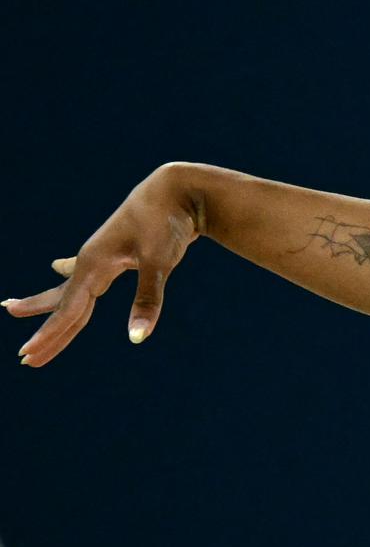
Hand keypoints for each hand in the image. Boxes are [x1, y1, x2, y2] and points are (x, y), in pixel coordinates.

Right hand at [8, 164, 204, 366]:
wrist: (176, 190)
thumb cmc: (166, 222)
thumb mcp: (159, 261)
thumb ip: (147, 299)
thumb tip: (137, 338)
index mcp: (94, 265)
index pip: (68, 310)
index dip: (49, 336)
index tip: (27, 355)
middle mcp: (91, 260)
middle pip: (64, 305)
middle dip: (46, 332)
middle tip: (24, 357)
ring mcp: (101, 255)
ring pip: (70, 289)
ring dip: (45, 303)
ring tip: (13, 308)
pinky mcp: (115, 252)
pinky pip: (85, 270)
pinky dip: (68, 274)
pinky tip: (56, 267)